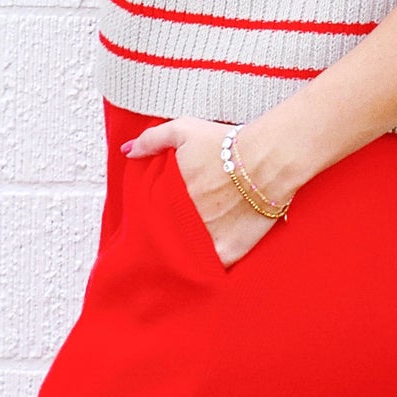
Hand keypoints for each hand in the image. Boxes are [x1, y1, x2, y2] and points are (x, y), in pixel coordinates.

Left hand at [119, 116, 281, 268]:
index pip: (153, 216)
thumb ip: (152, 140)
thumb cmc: (227, 143)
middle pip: (171, 235)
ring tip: (197, 243)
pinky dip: (212, 264)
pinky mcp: (230, 250)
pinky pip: (214, 266)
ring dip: (190, 249)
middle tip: (184, 228)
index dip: (159, 217)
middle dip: (173, 233)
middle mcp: (185, 220)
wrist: (268, 160)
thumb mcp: (185, 130)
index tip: (167, 216)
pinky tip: (213, 257)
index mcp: (170, 197)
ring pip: (190, 253)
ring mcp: (207, 238)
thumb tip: (127, 151)